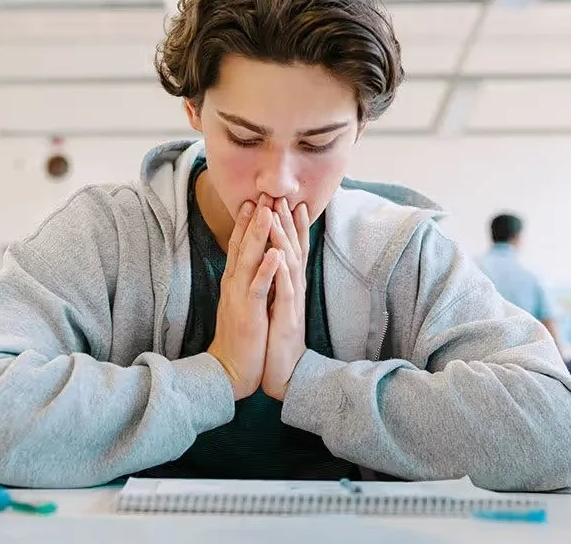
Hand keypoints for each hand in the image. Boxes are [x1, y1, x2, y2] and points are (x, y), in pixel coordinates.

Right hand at [208, 197, 280, 399]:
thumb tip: (255, 263)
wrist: (231, 370)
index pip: (241, 246)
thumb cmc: (242, 338)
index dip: (247, 223)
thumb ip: (248, 282)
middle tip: (262, 194)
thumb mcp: (244, 303)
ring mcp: (239, 296)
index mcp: (235, 281)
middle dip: (253, 219)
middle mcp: (234, 283)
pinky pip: (257, 287)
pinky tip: (275, 253)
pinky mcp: (248, 312)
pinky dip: (266, 269)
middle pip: (243, 245)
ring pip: (249, 260)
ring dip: (258, 235)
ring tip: (267, 212)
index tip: (256, 200)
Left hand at [261, 198, 309, 400]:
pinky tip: (278, 253)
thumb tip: (276, 266)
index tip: (288, 203)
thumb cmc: (277, 341)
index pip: (292, 250)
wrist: (283, 373)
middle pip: (294, 250)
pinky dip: (281, 270)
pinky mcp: (288, 317)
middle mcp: (294, 290)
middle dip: (289, 223)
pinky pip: (286, 289)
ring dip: (284, 238)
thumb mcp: (277, 307)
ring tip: (277, 215)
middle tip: (284, 197)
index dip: (291, 226)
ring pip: (290, 264)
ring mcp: (293, 302)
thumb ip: (278, 286)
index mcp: (289, 287)